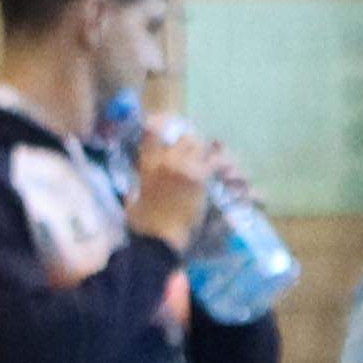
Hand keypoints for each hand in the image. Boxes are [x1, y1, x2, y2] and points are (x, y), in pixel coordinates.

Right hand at [125, 120, 219, 250]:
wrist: (159, 236)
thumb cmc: (143, 224)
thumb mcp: (132, 200)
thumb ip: (134, 190)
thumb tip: (132, 190)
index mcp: (146, 164)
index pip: (152, 133)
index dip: (164, 126)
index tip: (175, 130)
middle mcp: (164, 159)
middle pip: (184, 137)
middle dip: (195, 144)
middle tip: (204, 153)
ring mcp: (182, 166)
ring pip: (200, 146)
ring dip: (211, 153)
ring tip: (219, 160)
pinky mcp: (199, 177)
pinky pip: (215, 162)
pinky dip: (223, 164)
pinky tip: (230, 170)